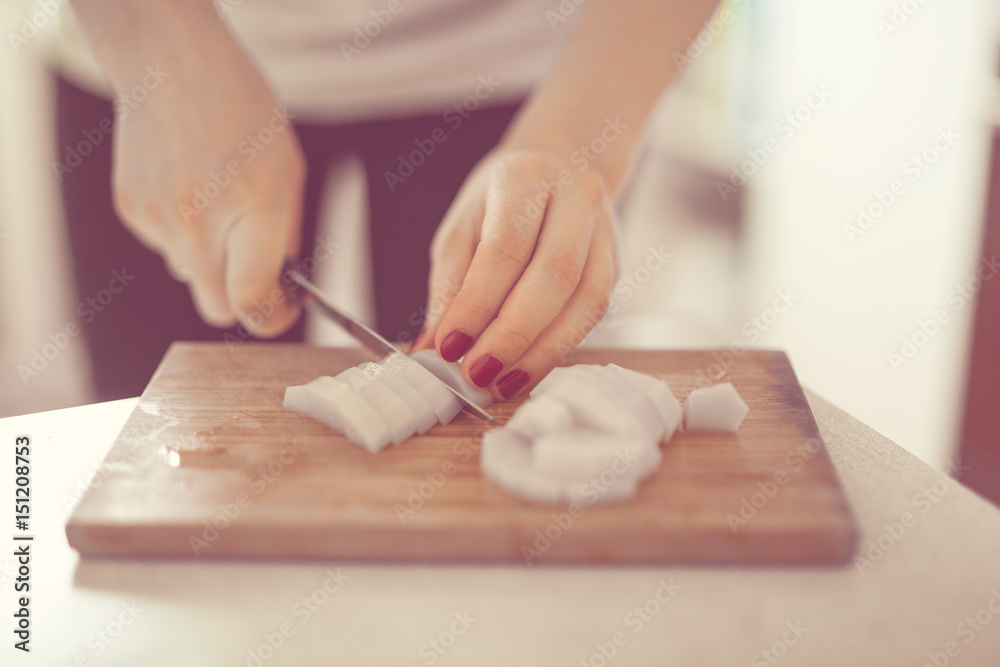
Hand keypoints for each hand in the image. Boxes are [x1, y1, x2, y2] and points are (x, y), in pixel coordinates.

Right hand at [110, 37, 304, 335]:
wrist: (171, 64)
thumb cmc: (240, 111)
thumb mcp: (288, 170)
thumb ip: (286, 232)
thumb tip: (282, 280)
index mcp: (254, 211)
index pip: (253, 300)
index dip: (274, 318)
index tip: (284, 310)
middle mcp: (201, 223)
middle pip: (217, 308)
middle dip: (241, 300)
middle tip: (258, 273)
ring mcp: (160, 220)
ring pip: (189, 274)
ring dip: (209, 257)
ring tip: (218, 202)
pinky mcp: (133, 211)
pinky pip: (165, 244)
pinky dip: (181, 230)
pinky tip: (189, 186)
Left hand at [414, 150, 618, 398]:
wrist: (561, 167)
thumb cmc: (500, 201)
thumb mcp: (461, 229)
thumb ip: (448, 287)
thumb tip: (431, 348)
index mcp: (527, 179)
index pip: (505, 247)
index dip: (476, 303)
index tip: (449, 347)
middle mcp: (576, 197)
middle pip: (554, 274)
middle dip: (512, 334)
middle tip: (477, 373)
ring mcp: (605, 230)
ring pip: (585, 299)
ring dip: (542, 351)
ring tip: (503, 383)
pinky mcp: (616, 261)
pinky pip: (595, 312)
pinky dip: (560, 347)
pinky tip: (528, 369)